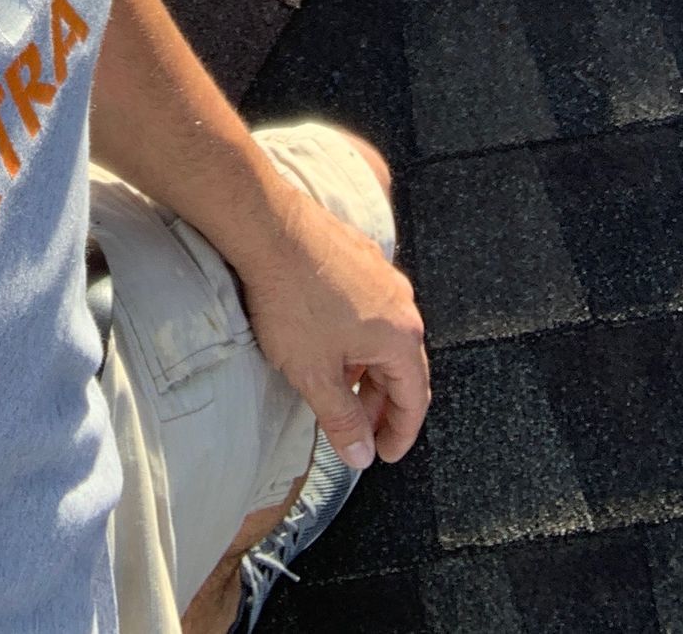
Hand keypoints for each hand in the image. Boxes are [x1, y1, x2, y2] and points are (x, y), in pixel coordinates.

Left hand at [229, 169, 428, 472]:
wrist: (267, 228)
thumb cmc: (292, 300)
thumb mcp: (315, 375)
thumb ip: (343, 420)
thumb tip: (361, 455)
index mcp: (401, 336)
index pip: (415, 399)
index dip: (400, 433)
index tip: (382, 454)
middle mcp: (401, 302)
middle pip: (402, 367)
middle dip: (381, 404)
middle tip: (357, 430)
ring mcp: (381, 274)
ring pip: (384, 336)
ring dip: (367, 370)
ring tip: (338, 390)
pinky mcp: (358, 255)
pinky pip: (368, 308)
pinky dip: (356, 337)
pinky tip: (327, 345)